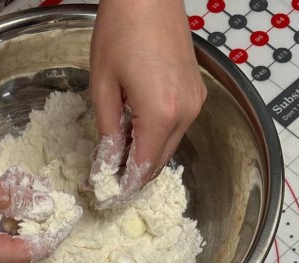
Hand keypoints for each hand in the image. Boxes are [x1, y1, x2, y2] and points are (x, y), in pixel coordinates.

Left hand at [89, 0, 206, 205]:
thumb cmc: (121, 28)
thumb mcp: (103, 85)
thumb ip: (106, 131)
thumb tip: (106, 163)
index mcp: (160, 114)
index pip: (143, 167)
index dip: (125, 186)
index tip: (109, 197)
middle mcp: (185, 113)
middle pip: (159, 162)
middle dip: (135, 176)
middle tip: (110, 181)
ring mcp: (194, 103)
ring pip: (168, 147)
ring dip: (145, 156)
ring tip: (117, 157)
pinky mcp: (196, 92)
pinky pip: (176, 128)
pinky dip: (156, 137)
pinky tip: (134, 132)